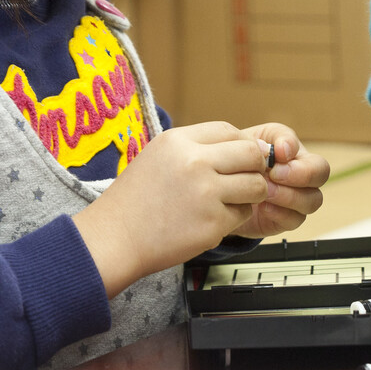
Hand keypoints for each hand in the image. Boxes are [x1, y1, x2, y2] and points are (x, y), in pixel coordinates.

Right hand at [72, 120, 272, 296]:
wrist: (115, 238)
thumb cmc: (135, 200)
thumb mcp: (158, 156)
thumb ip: (196, 148)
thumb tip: (246, 146)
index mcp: (178, 141)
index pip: (229, 131)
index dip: (242, 144)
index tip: (243, 157)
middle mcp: (194, 162)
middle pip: (251, 154)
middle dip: (255, 167)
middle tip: (247, 179)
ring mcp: (205, 193)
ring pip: (255, 186)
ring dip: (249, 194)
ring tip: (230, 201)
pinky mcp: (212, 223)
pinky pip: (242, 215)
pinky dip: (233, 218)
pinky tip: (211, 221)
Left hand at [233, 125, 328, 238]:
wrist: (225, 185)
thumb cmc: (241, 157)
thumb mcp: (253, 138)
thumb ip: (272, 138)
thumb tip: (284, 149)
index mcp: (298, 156)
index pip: (315, 159)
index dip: (301, 158)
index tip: (277, 152)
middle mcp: (303, 177)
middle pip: (321, 176)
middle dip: (301, 174)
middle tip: (274, 174)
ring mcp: (298, 200)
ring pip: (312, 201)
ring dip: (288, 195)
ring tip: (265, 190)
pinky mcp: (286, 219)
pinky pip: (294, 219)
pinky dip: (279, 213)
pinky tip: (262, 206)